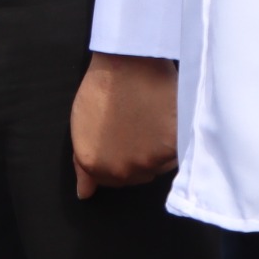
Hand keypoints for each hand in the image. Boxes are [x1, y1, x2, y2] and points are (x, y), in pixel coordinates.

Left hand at [70, 53, 177, 198]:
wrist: (127, 63)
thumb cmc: (102, 88)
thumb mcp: (82, 125)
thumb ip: (84, 165)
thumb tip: (84, 194)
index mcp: (93, 165)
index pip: (111, 181)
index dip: (118, 159)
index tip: (123, 140)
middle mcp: (119, 169)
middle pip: (137, 176)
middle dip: (137, 157)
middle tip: (137, 128)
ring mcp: (145, 161)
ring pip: (158, 167)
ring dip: (156, 151)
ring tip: (149, 121)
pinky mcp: (170, 149)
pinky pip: (176, 156)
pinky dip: (173, 142)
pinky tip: (163, 120)